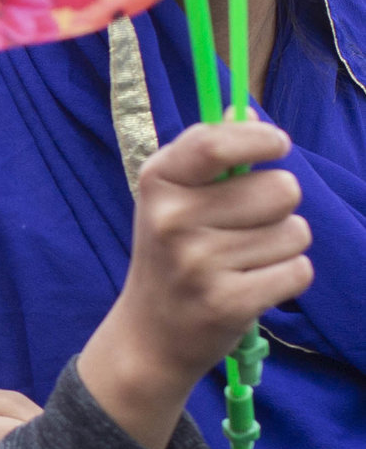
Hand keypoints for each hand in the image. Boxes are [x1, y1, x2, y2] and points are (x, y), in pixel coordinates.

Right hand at [78, 121, 308, 448]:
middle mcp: (172, 219)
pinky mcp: (228, 302)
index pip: (215, 142)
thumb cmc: (171, 254)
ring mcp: (198, 263)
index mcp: (158, 183)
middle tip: (245, 227)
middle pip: (280, 189)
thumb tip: (247, 114)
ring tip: (245, 260)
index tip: (278, 145)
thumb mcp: (173, 198)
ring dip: (283, 246)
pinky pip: (298, 271)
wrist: (150, 334)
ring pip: (296, 232)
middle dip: (279, 206)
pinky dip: (287, 278)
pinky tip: (254, 285)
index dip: (261, 139)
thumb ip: (209, 153)